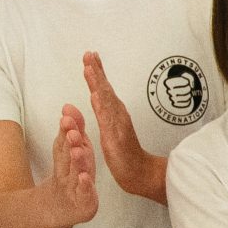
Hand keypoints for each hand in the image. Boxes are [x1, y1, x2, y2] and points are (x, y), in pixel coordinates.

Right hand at [41, 103, 99, 227]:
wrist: (58, 210)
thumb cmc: (70, 177)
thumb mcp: (73, 152)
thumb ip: (73, 130)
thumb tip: (68, 106)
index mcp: (67, 158)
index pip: (65, 141)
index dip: (67, 129)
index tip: (67, 115)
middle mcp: (67, 171)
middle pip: (67, 155)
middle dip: (69, 142)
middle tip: (72, 130)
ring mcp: (73, 188)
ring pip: (74, 172)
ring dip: (76, 161)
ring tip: (78, 150)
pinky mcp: (83, 203)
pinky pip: (83, 194)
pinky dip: (84, 186)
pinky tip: (84, 178)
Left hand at [82, 52, 165, 203]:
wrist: (138, 173)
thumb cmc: (126, 154)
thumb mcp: (111, 129)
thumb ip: (106, 113)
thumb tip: (99, 96)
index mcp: (115, 113)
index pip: (104, 89)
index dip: (97, 72)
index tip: (91, 55)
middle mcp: (118, 115)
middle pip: (105, 89)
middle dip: (97, 70)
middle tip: (89, 54)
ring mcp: (117, 125)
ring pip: (106, 100)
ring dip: (98, 83)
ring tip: (90, 68)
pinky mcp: (114, 138)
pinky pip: (107, 120)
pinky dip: (102, 106)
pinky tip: (96, 95)